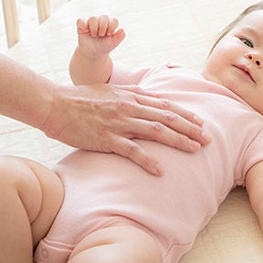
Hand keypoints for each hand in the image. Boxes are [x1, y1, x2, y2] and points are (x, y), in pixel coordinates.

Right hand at [40, 83, 210, 175]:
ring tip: (195, 150)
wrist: (54, 104)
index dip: (185, 114)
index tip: (201, 123)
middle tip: (208, 139)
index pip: (165, 104)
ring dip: (179, 140)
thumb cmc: (80, 99)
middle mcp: (129, 107)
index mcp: (130, 95)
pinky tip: (161, 170)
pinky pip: (132, 151)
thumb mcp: (109, 91)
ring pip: (156, 131)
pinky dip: (148, 160)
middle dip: (190, 128)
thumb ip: (129, 95)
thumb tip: (146, 100)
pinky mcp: (106, 138)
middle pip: (167, 117)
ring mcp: (118, 122)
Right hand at [75, 16, 124, 58]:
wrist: (92, 53)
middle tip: (101, 35)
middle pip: (104, 17)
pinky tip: (85, 31)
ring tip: (94, 35)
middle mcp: (101, 21)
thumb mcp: (113, 43)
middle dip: (103, 27)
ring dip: (94, 28)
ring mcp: (91, 22)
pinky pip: (80, 20)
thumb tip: (123, 29)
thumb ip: (119, 37)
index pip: (113, 20)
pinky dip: (83, 25)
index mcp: (110, 24)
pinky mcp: (82, 25)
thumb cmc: (104, 47)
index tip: (109, 34)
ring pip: (92, 18)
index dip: (112, 26)